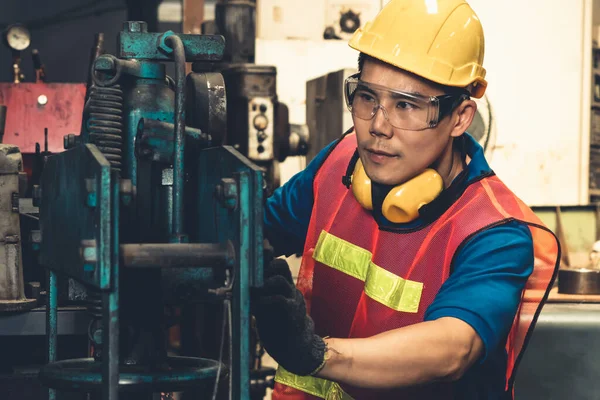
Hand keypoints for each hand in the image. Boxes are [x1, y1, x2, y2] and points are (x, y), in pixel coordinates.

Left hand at [251, 259, 325, 375]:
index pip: (277, 263)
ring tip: (252, 293)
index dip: (266, 255)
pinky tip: (255, 307)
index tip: (254, 252)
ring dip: (262, 284)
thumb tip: (240, 283)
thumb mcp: (266, 307)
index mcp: (284, 286)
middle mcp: (289, 288)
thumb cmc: (279, 327)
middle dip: (264, 266)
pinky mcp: (293, 312)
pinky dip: (264, 301)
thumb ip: (258, 294)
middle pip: (280, 265)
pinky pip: (279, 300)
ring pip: (279, 280)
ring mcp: (293, 299)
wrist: (297, 349)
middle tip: (251, 277)